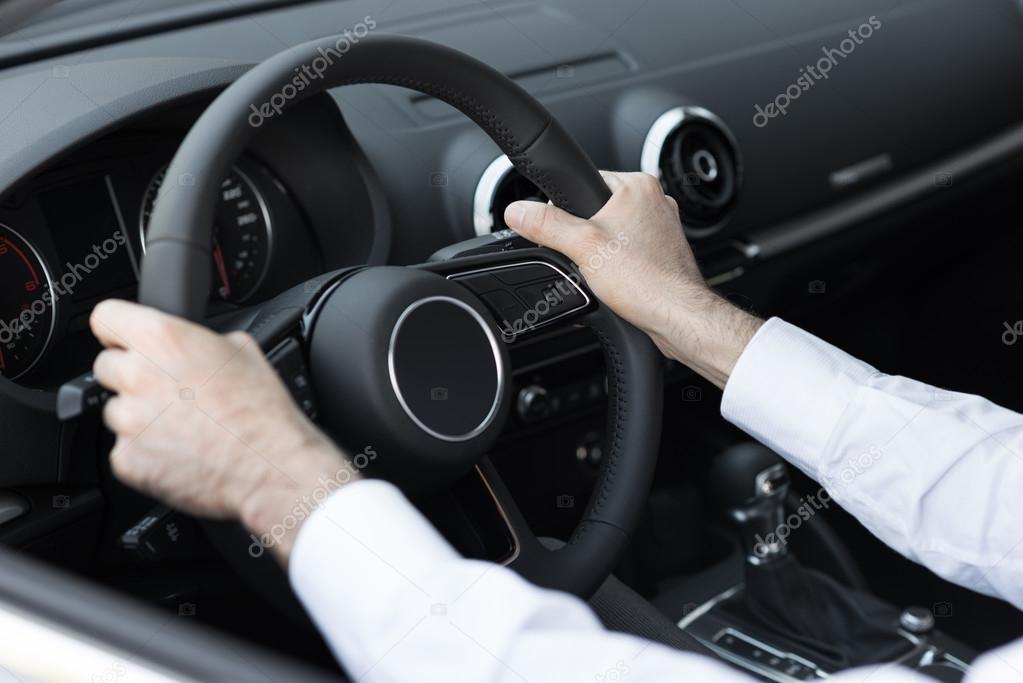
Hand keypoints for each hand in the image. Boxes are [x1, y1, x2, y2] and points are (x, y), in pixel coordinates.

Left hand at [90, 299, 354, 562]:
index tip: (126, 339)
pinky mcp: (127, 460)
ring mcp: (128, 422)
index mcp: (163, 340)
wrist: (270, 466)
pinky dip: (146, 451)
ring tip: (181, 426)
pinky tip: (180, 450)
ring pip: (116, 410)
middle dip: (132, 375)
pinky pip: (124, 449)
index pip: (106, 317)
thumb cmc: (262, 412)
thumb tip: (193, 344)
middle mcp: (138, 377)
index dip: (119, 330)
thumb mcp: (244, 350)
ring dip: (139, 416)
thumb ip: (202, 340)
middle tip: (168, 389)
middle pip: (106, 366)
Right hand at [504, 171, 761, 387]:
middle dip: (585, 235)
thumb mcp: (582, 247)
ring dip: (602, 252)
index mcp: (638, 186)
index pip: (585, 181)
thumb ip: (546, 225)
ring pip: (613, 232)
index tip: (566, 232)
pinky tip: (620, 281)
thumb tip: (517, 211)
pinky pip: (629, 251)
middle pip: (597, 209)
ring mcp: (662, 227)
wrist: (678, 317)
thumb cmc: (647, 281)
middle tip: (589, 257)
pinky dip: (620, 265)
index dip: (565, 208)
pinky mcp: (664, 251)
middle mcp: (656, 201)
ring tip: (607, 271)